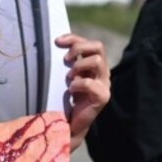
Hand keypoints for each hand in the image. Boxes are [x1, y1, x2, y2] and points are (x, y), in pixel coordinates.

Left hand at [56, 34, 110, 151]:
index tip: (57, 41)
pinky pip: (90, 83)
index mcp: (95, 65)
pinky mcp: (103, 97)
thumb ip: (68, 61)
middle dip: (79, 48)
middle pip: (98, 46)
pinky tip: (71, 92)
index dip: (74, 38)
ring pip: (97, 61)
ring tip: (69, 77)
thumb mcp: (67, 75)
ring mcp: (105, 84)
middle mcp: (103, 72)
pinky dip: (77, 84)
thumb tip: (56, 43)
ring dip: (78, 66)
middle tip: (65, 59)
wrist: (70, 122)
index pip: (91, 43)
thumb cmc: (66, 97)